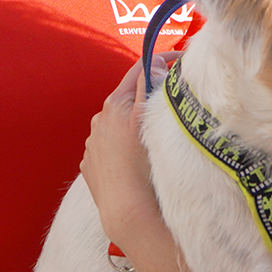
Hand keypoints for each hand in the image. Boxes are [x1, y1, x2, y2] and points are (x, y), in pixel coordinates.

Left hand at [81, 52, 179, 246]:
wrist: (125, 210)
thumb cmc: (142, 165)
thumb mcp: (150, 120)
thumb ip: (150, 87)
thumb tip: (153, 63)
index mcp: (114, 104)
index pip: (138, 70)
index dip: (161, 61)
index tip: (179, 61)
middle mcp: (99, 120)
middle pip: (128, 97)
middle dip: (148, 97)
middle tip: (172, 105)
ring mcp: (93, 143)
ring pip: (119, 123)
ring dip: (134, 123)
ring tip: (153, 140)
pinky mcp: (91, 165)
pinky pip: (110, 147)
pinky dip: (123, 146)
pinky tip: (137, 160)